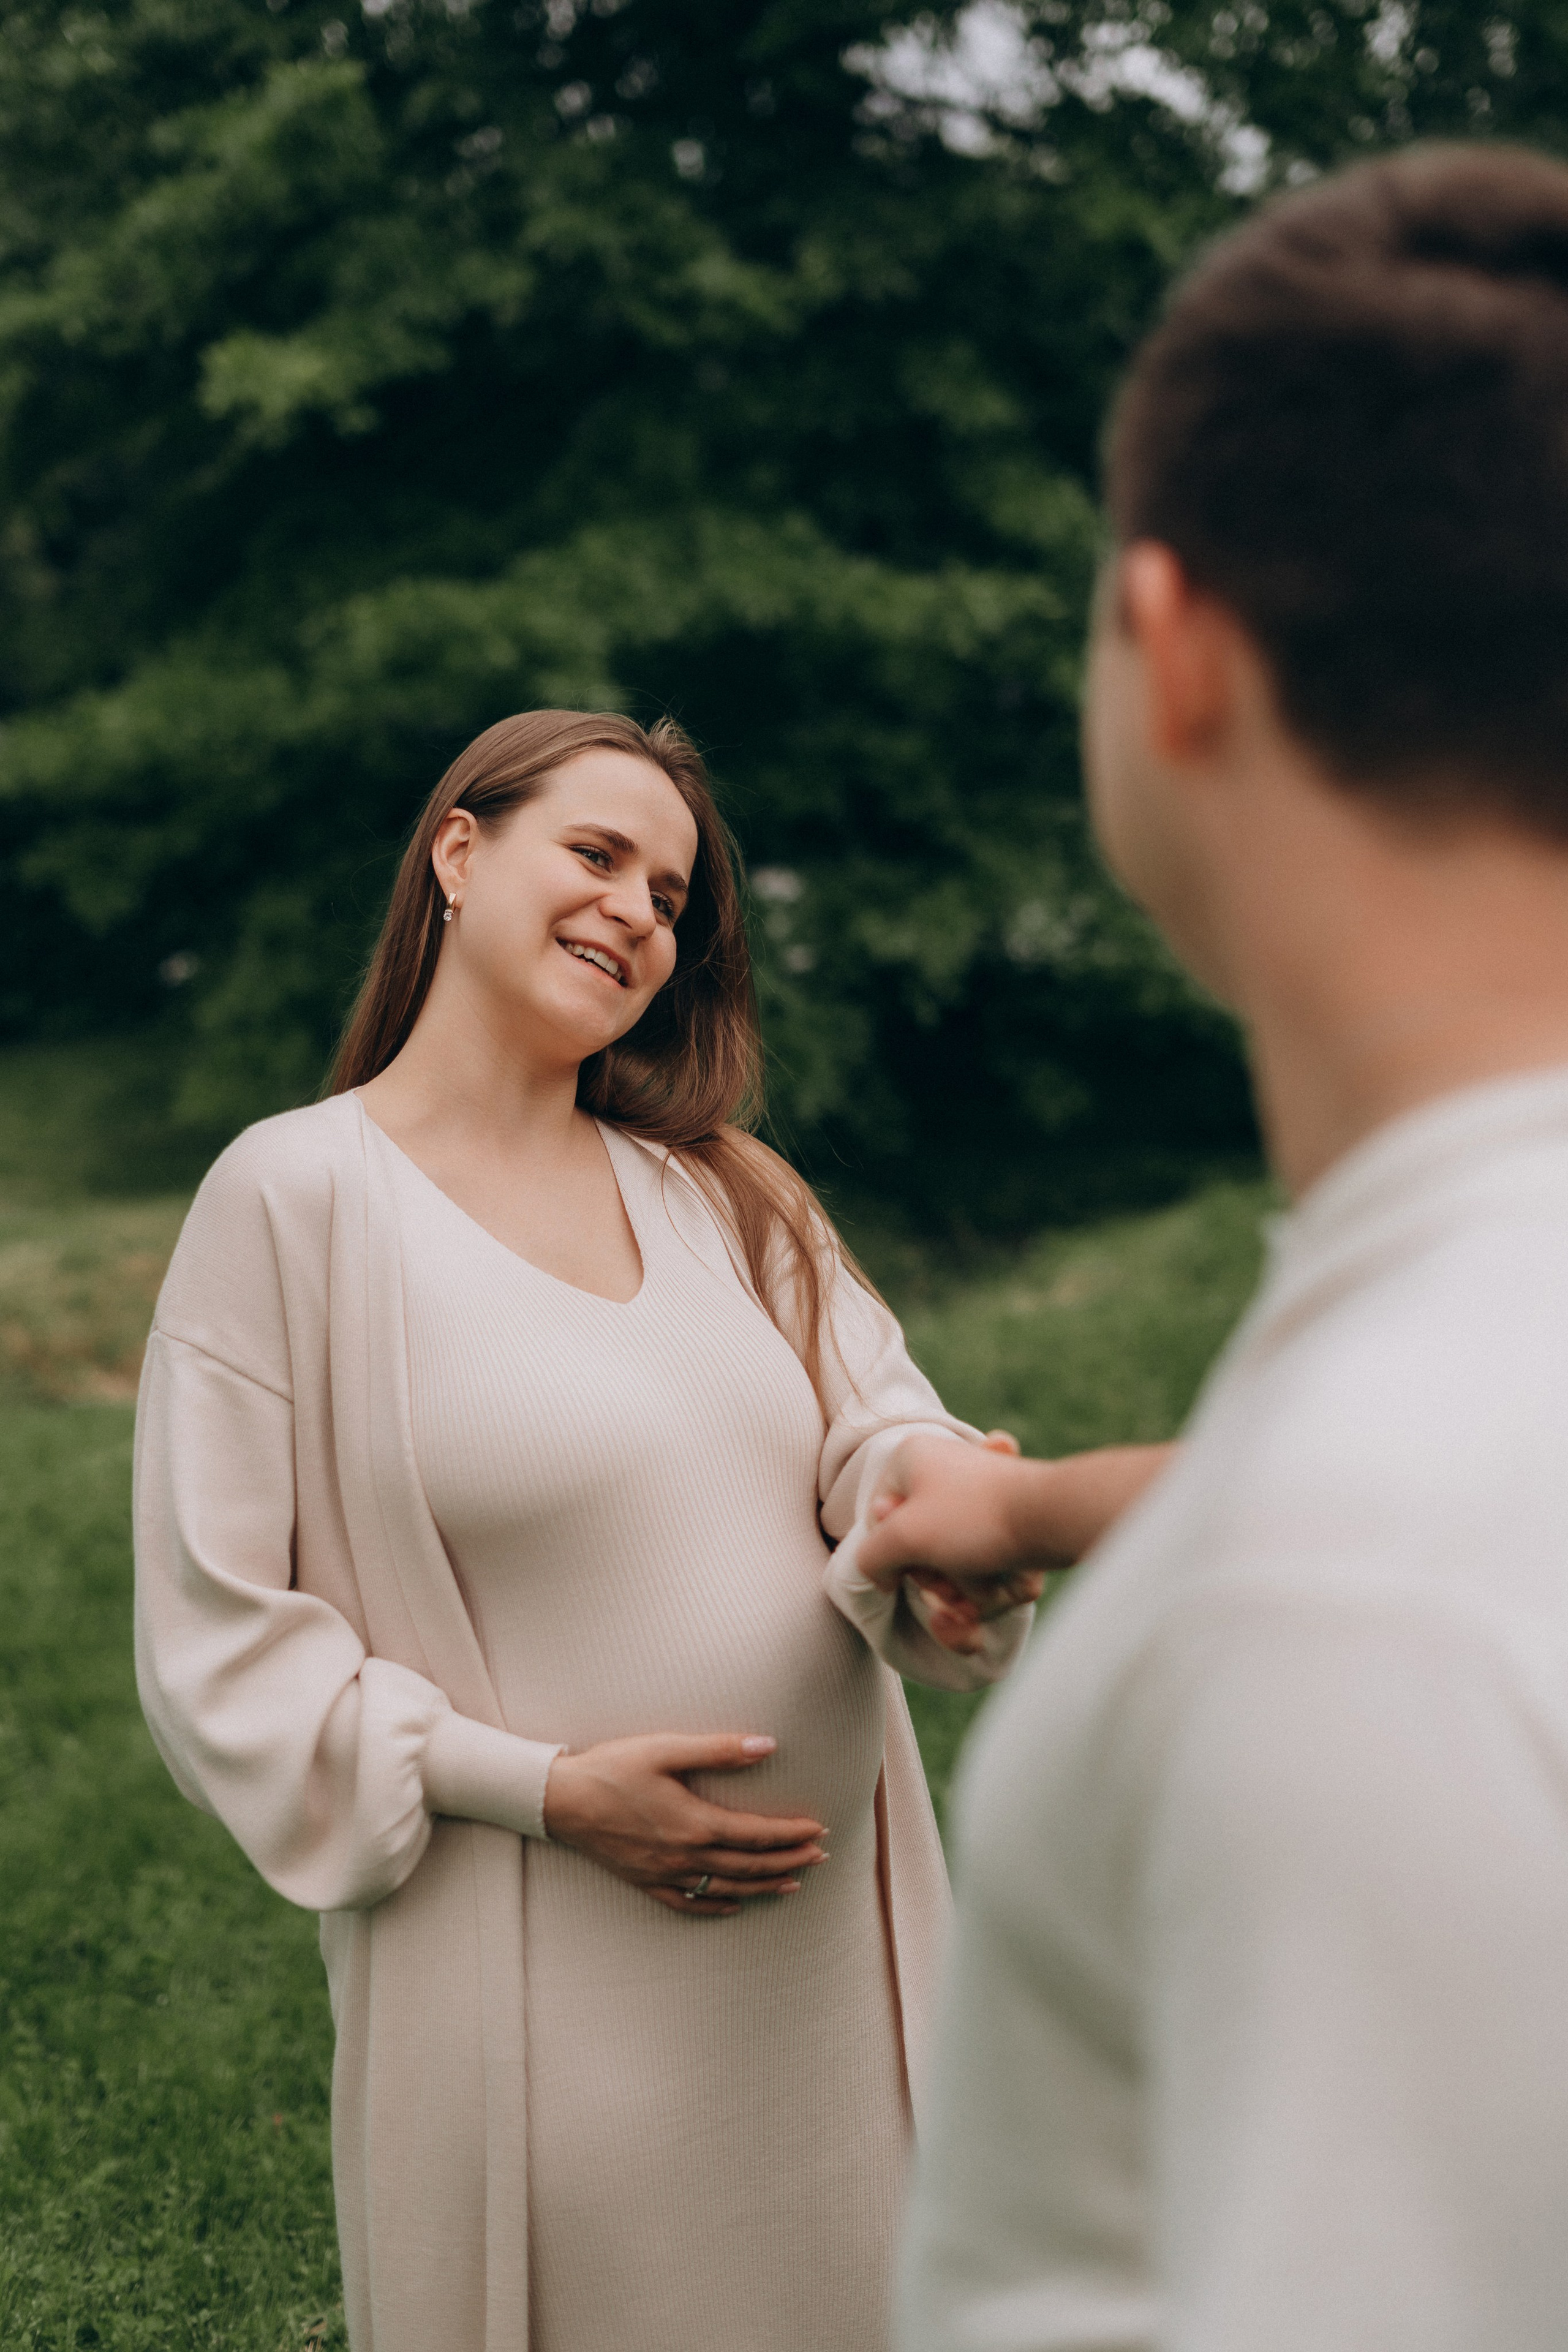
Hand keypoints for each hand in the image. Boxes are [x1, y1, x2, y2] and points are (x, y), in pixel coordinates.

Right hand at [542, 1732, 827, 1917]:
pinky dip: (715, 1907)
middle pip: (748, 1865)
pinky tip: (732, 1906)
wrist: (561, 1800)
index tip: (819, 1830)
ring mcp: (664, 1874)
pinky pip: (687, 1903)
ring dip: (763, 1886)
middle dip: (789, 1861)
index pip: (756, 1833)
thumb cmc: (612, 1768)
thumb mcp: (665, 1749)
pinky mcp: (645, 1881)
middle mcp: (684, 1856)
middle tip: (820, 1857)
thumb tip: (767, 1745)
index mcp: (695, 1823)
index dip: (791, 1834)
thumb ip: (718, 1749)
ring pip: (725, 1888)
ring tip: (792, 1883)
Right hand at [893, 1432, 1048, 1655]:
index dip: (889, 1553)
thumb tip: (880, 1575)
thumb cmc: (973, 1518)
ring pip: (958, 1567)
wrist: (1056, 1518)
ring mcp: (981, 1503)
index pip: (879, 1517)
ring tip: (988, 1586)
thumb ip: (871, 1558)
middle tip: (951, 1581)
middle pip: (921, 1548)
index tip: (905, 1569)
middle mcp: (946, 1475)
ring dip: (968, 1594)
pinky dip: (993, 1592)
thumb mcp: (903, 1537)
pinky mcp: (1010, 1528)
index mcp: (913, 1461)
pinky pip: (989, 1571)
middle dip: (938, 1580)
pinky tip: (1000, 1602)